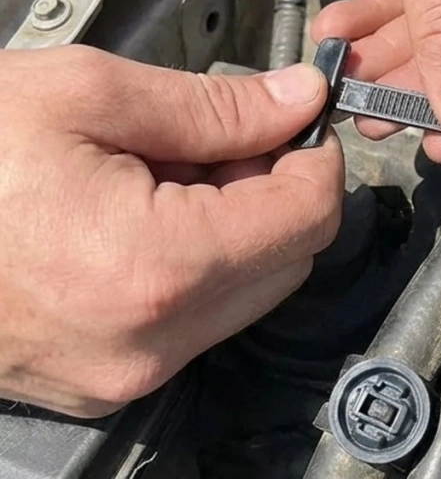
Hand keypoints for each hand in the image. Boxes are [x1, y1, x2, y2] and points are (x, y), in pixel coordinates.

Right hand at [0, 47, 342, 416]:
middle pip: (288, 261)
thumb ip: (215, 106)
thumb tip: (297, 100)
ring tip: (171, 171)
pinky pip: (194, 323)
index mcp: (158, 267)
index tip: (300, 119)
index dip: (316, 157)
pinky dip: (198, 266)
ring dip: (240, 228)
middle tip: (231, 135)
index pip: (308, 217)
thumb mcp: (86, 95)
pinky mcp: (102, 383)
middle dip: (278, 190)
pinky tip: (147, 215)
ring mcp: (125, 374)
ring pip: (248, 295)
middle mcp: (150, 342)